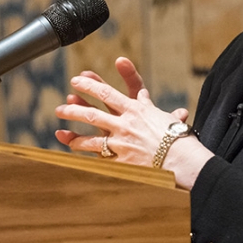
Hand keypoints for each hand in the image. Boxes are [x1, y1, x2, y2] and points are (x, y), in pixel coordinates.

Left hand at [54, 57, 211, 188]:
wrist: (182, 160)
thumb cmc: (178, 138)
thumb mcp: (164, 117)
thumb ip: (150, 107)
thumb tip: (148, 97)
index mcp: (135, 110)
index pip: (106, 93)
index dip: (89, 85)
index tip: (77, 80)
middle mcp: (125, 125)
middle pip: (92, 114)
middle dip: (74, 110)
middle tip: (60, 108)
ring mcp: (121, 145)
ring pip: (91, 139)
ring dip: (74, 136)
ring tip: (61, 133)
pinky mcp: (121, 163)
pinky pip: (100, 161)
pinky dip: (87, 159)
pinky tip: (75, 157)